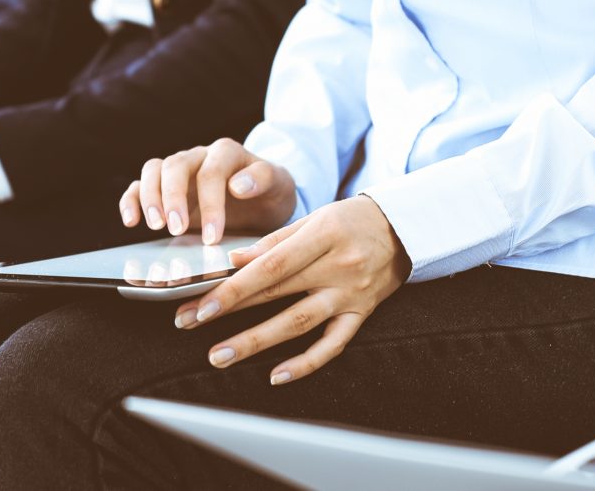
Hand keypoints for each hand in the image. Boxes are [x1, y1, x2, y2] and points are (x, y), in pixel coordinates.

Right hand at [119, 138, 296, 243]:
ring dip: (150, 197)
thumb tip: (237, 185)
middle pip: (176, 165)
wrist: (263, 200)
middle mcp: (199, 157)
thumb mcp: (279, 185)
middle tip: (177, 229)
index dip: (210, 204)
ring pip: (154, 170)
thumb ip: (263, 179)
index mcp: (226, 153)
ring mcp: (180, 171)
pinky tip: (131, 220)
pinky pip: (139, 185)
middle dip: (173, 198)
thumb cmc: (270, 193)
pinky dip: (131, 199)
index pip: (211, 172)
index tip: (214, 237)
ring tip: (156, 226)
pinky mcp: (165, 187)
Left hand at [173, 195, 410, 384]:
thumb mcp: (314, 218)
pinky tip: (276, 375)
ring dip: (255, 342)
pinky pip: (333, 344)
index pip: (270, 267)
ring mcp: (351, 294)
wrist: (404, 228)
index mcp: (323, 236)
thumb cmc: (351, 219)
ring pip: (298, 324)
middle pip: (276, 294)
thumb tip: (233, 261)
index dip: (233, 287)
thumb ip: (274, 241)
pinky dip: (305, 363)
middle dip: (228, 312)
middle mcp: (338, 267)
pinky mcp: (362, 314)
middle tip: (190, 323)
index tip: (200, 302)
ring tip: (219, 356)